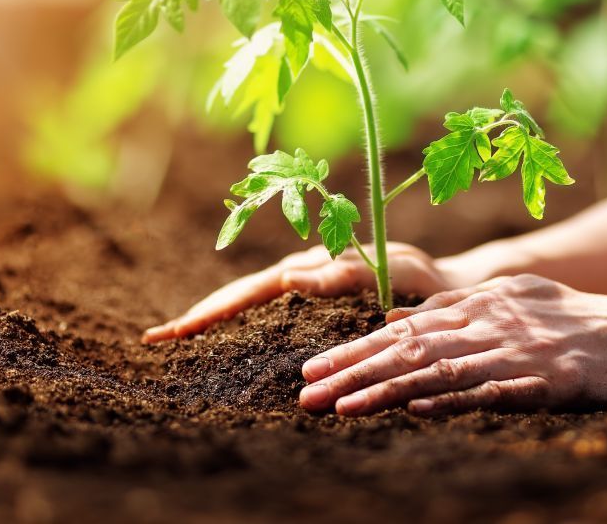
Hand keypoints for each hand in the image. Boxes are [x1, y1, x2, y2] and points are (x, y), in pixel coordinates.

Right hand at [143, 243, 468, 343]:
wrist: (450, 285)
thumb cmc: (428, 280)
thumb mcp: (392, 270)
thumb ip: (343, 273)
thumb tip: (289, 279)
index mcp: (312, 267)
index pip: (249, 292)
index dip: (210, 311)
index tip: (173, 329)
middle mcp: (303, 273)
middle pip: (238, 296)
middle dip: (198, 315)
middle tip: (156, 337)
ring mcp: (306, 286)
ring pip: (248, 302)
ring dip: (212, 318)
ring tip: (176, 337)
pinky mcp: (314, 300)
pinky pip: (266, 313)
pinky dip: (239, 323)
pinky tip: (223, 339)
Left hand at [297, 275, 606, 415]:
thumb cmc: (579, 323)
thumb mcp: (512, 303)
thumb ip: (455, 312)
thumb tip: (395, 322)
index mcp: (478, 304)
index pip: (400, 330)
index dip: (352, 351)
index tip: (311, 371)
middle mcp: (489, 322)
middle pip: (406, 348)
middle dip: (351, 371)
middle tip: (305, 391)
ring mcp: (516, 350)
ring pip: (437, 369)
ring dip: (383, 390)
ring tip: (340, 407)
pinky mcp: (546, 380)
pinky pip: (491, 390)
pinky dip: (450, 398)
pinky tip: (416, 408)